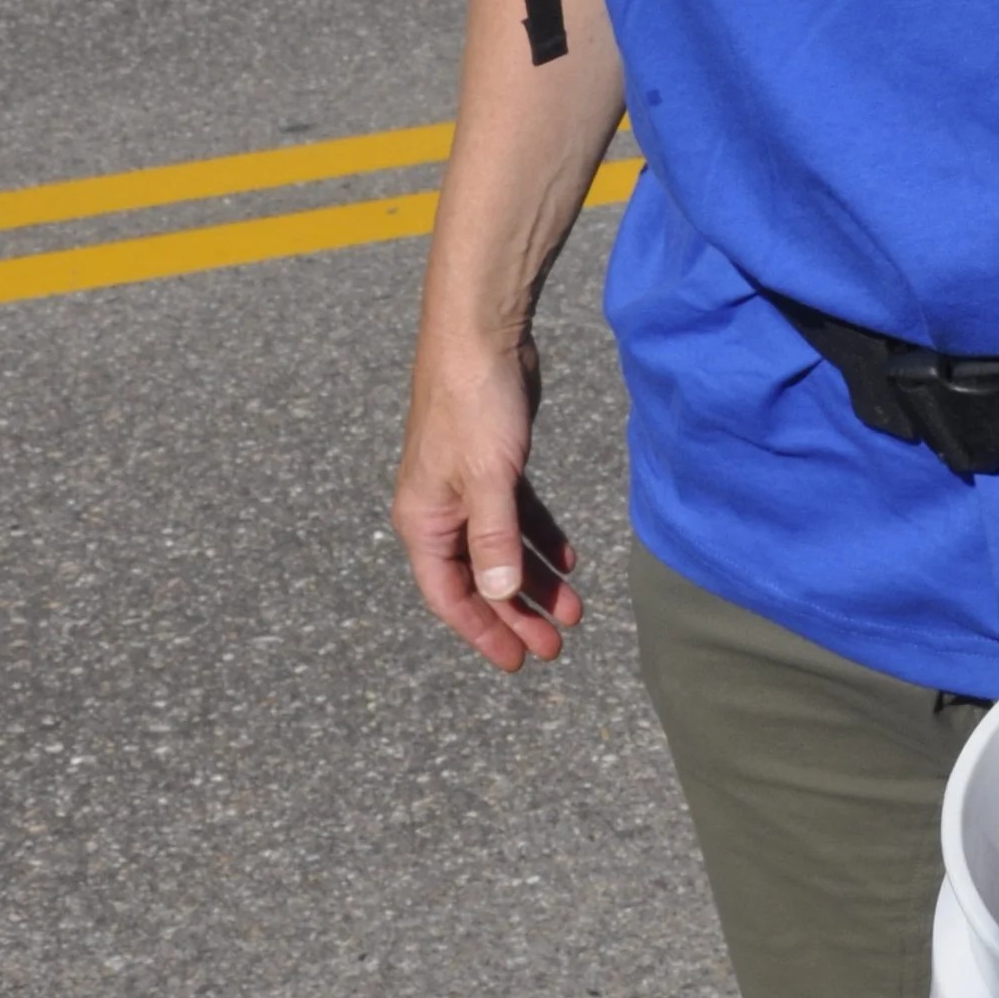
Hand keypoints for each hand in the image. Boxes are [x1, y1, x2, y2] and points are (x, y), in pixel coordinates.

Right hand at [392, 329, 582, 674]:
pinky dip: (541, 538)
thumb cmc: (473, 403)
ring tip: (575, 610)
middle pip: (480, 579)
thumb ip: (495, 540)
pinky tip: (568, 558)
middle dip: (518, 613)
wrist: (483, 335)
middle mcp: (441, 509)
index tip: (518, 661)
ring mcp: (468, 488)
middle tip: (556, 645)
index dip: (484, 631)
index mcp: (424, 520)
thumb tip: (501, 594)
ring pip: (504, 550)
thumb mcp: (488, 479)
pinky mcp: (495, 465)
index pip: (450, 595)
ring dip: (536, 580)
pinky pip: (518, 517)